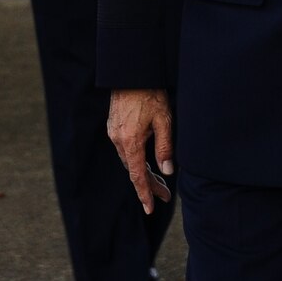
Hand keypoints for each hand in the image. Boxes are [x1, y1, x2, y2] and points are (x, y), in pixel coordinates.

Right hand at [108, 88, 175, 214]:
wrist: (131, 72)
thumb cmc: (150, 93)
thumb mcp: (164, 120)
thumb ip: (165, 147)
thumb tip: (167, 170)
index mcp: (130, 141)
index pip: (138, 176)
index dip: (145, 193)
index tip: (150, 208)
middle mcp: (118, 140)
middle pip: (134, 170)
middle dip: (148, 184)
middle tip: (164, 196)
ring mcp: (114, 132)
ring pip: (129, 160)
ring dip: (143, 171)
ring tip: (159, 181)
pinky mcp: (114, 126)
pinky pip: (125, 149)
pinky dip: (136, 158)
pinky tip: (146, 159)